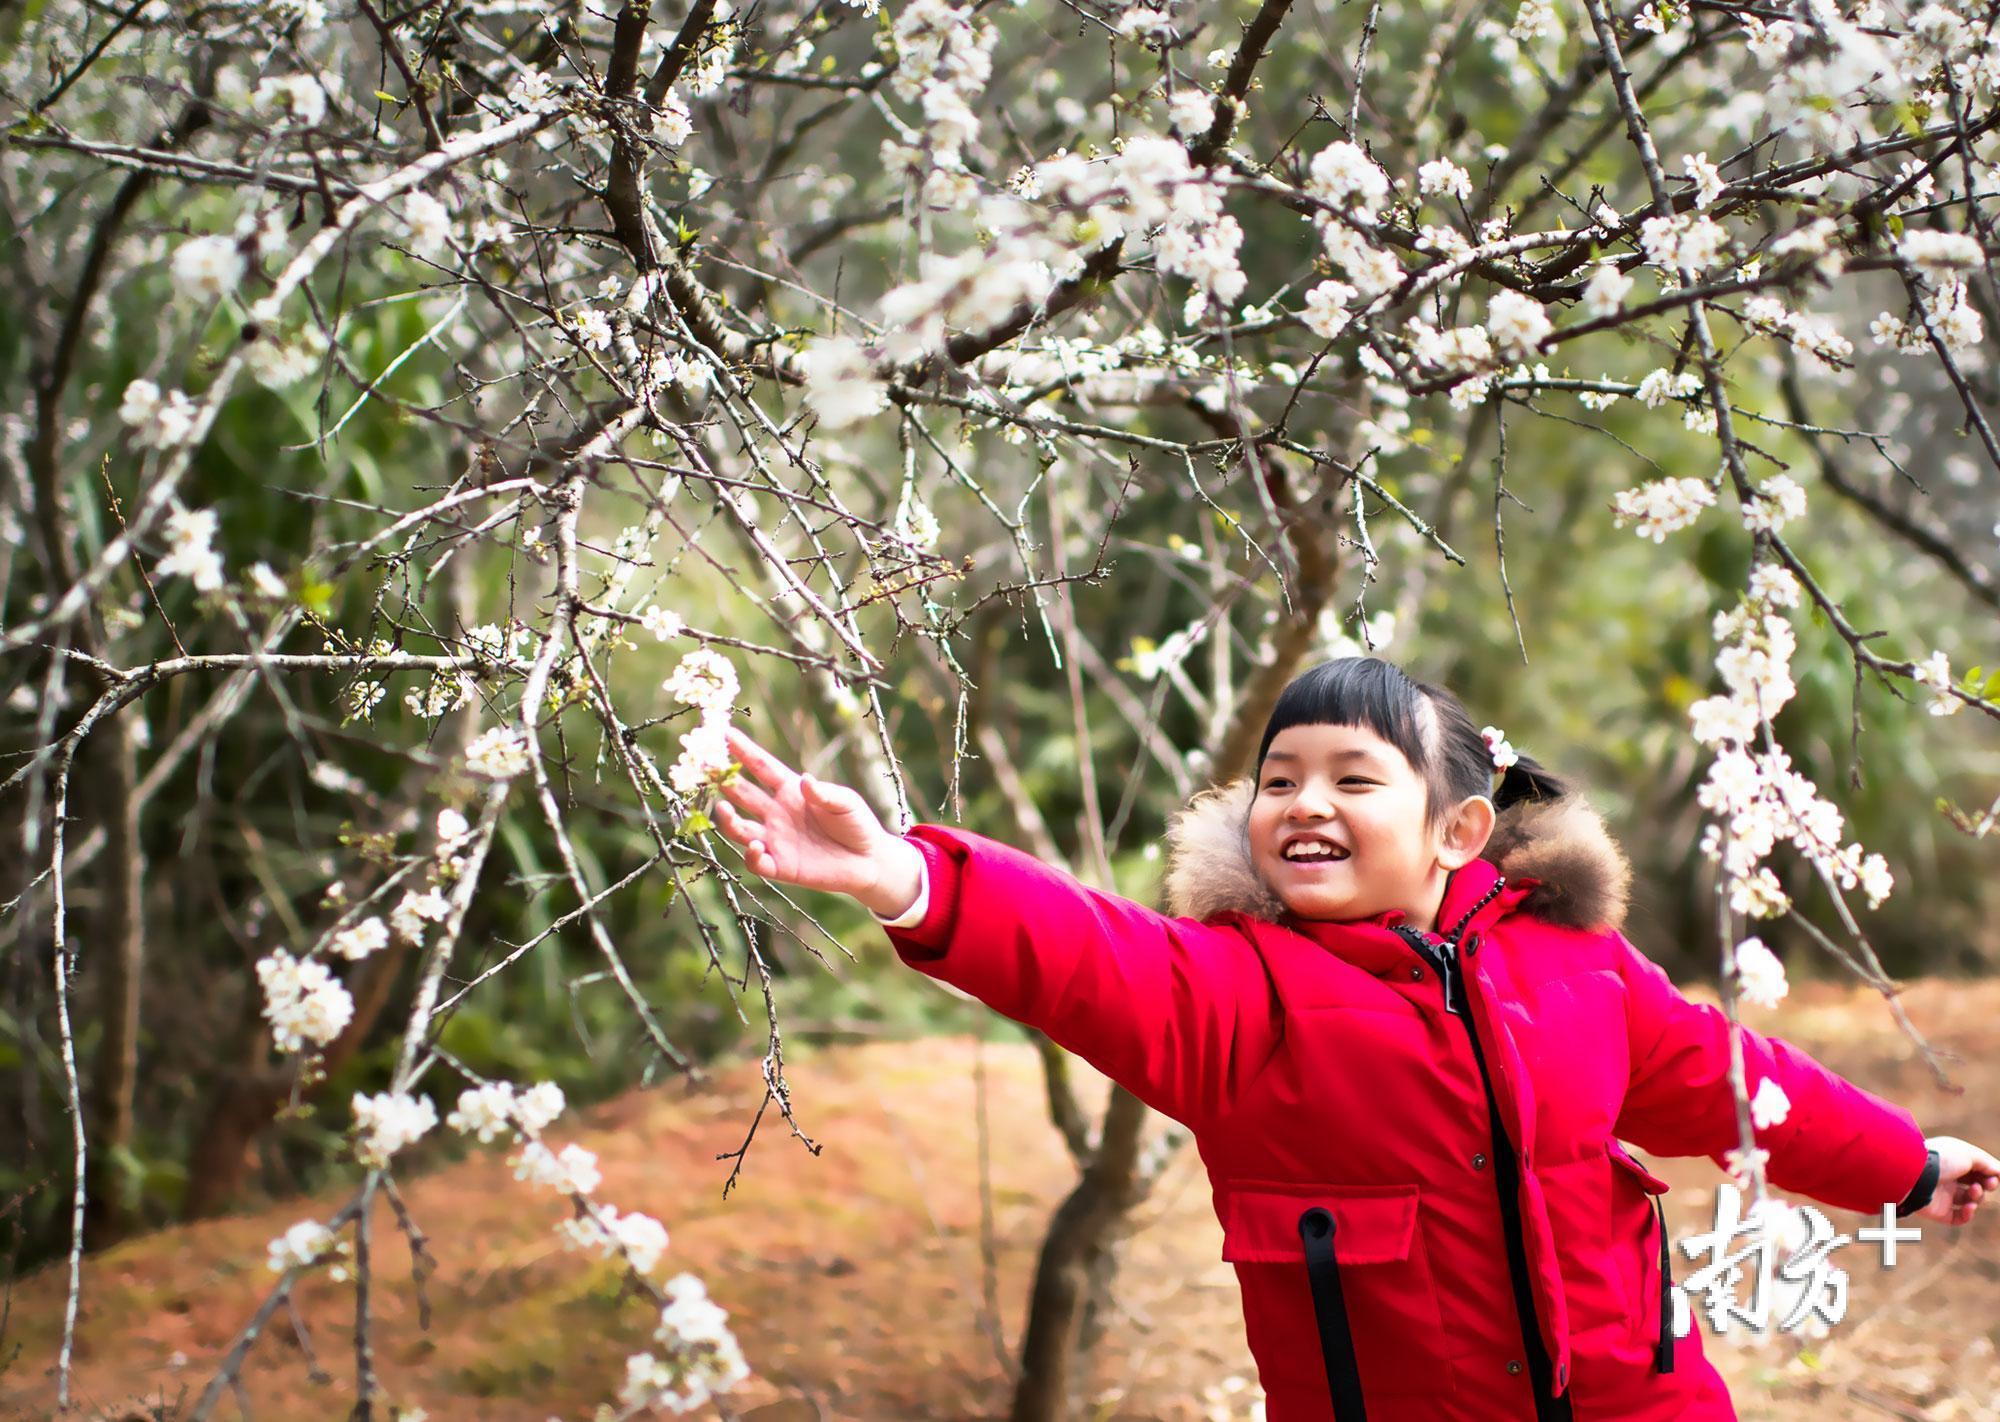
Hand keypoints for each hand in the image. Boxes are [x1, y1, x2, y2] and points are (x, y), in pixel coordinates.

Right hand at [713, 726, 922, 917]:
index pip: (761, 767)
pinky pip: (757, 861)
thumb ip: (825, 793)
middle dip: (722, 780)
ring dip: (728, 819)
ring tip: (722, 808)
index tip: (723, 733)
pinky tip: (757, 847)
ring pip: (741, 828)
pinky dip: (752, 855)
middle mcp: (777, 813)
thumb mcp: (846, 802)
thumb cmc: (857, 824)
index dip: (743, 750)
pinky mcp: (780, 866)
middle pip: (742, 793)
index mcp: (791, 790)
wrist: (868, 861)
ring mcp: (776, 839)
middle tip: (705, 767)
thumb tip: (805, 781)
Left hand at [1913, 1135, 1999, 1226]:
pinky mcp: (1938, 1211)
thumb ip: (1988, 1163)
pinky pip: (1959, 1218)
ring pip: (1970, 1200)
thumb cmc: (1942, 1159)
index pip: (1976, 1168)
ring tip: (1973, 1190)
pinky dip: (1969, 1214)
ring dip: (1978, 1197)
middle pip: (1975, 1184)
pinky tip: (1970, 1207)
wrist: (1915, 1175)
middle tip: (1989, 1183)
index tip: (1994, 1175)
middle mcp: (1946, 1177)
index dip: (1989, 1173)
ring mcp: (1942, 1194)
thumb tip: (1999, 1171)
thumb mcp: (1970, 1154)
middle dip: (1987, 1184)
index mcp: (1951, 1160)